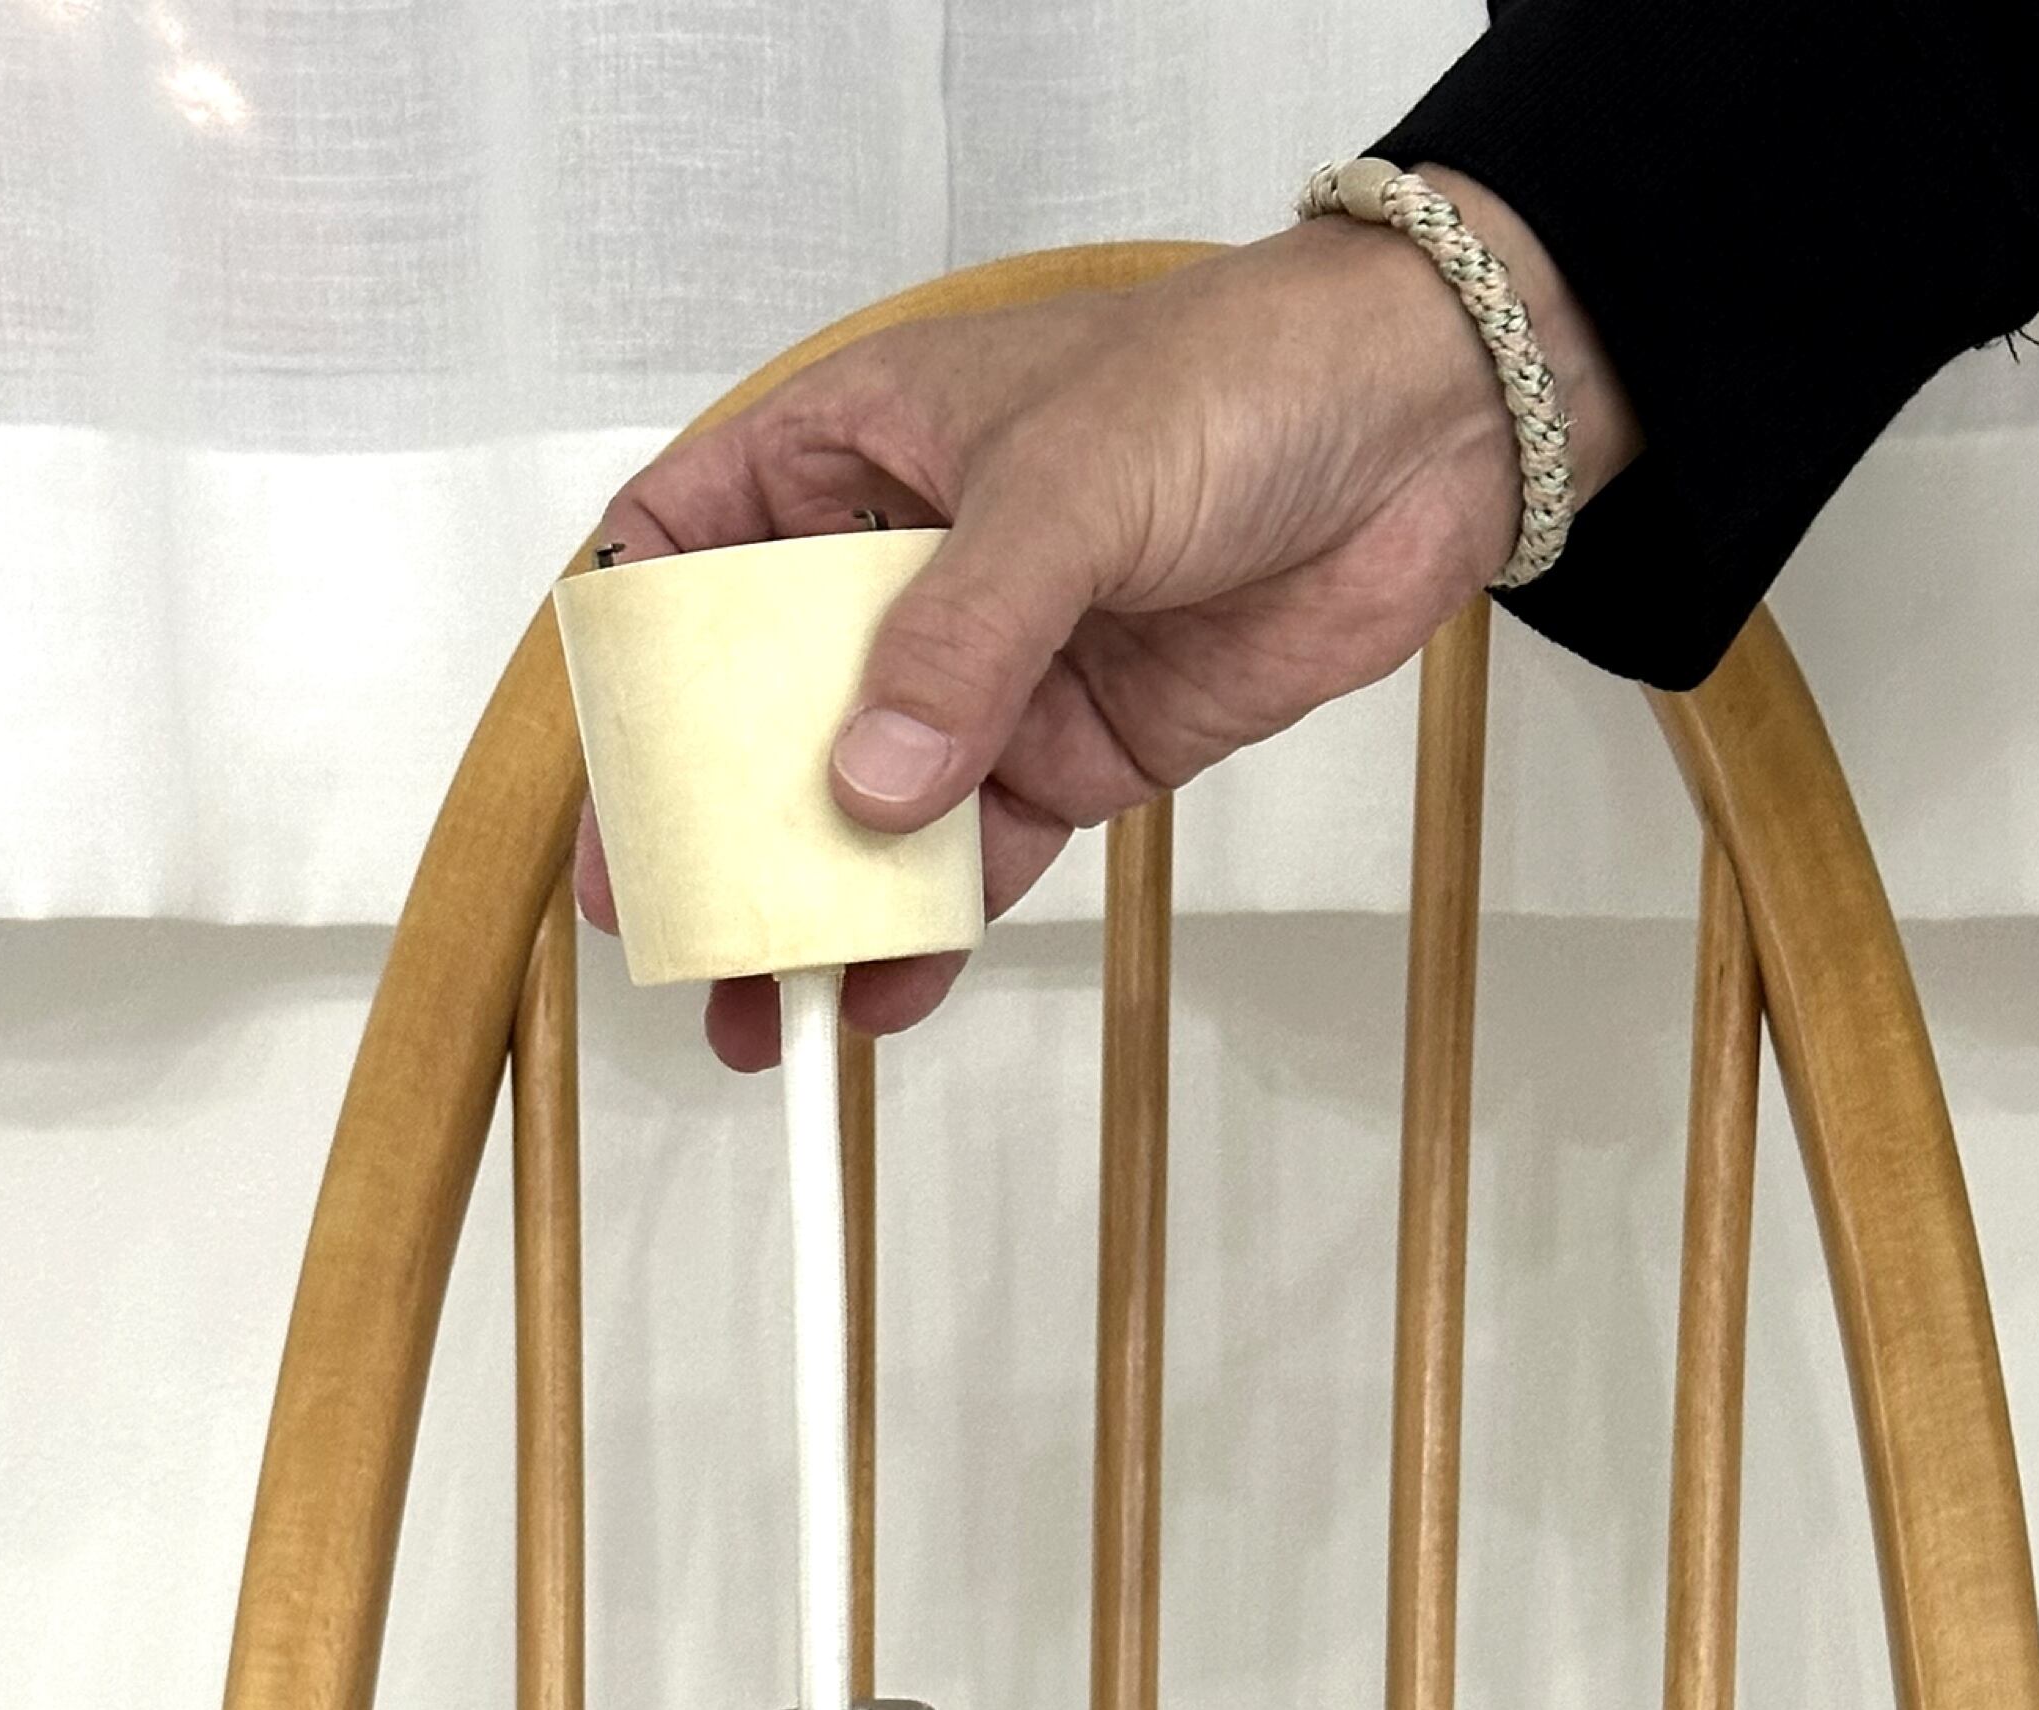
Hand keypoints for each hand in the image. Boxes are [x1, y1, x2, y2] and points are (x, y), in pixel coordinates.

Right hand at [575, 188, 1636, 1067]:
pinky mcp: (1071, 752)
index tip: (610, 766)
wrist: (1428, 430)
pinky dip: (925, 936)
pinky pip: (973, 863)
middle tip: (673, 925)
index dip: (630, 658)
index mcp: (855, 451)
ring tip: (761, 1004)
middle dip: (709, 826)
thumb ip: (964, 635)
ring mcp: (986, 673)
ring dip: (809, 908)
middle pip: (757, 711)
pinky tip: (880, 992)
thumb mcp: (1073, 483)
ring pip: (860, 807)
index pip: (687, 547)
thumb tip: (872, 782)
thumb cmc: (1243, 375)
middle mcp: (901, 567)